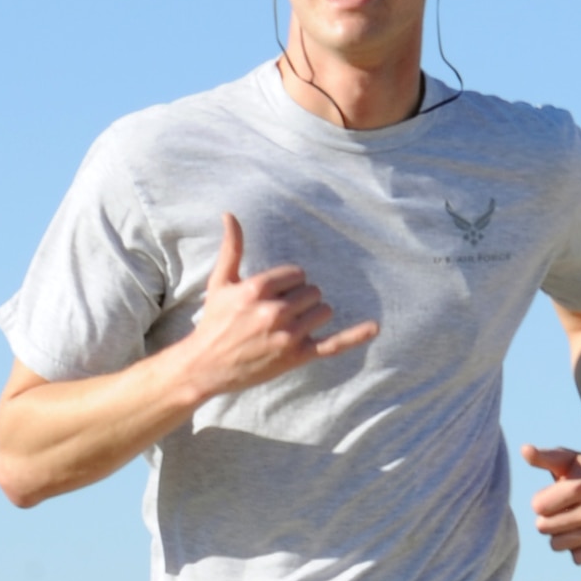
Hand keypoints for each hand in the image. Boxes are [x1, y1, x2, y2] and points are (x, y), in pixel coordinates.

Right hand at [181, 214, 376, 400]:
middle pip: (312, 291)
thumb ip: (232, 248)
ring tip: (291, 325)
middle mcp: (275, 311)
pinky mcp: (296, 357)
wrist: (206, 366)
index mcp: (258, 288)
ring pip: (323, 311)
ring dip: (313, 315)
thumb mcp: (220, 283)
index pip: (297, 273)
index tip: (275, 295)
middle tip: (279, 313)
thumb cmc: (214, 322)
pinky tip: (374, 328)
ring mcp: (288, 335)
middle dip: (300, 299)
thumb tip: (229, 214)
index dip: (289, 283)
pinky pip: (332, 344)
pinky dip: (354, 336)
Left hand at [521, 442, 580, 563]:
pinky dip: (577, 547)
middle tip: (564, 507)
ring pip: (559, 545)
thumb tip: (524, 450)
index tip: (553, 494)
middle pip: (545, 529)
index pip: (539, 508)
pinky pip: (577, 558)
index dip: (540, 502)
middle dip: (548, 519)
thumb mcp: (564, 458)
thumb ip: (543, 457)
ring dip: (561, 533)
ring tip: (575, 516)